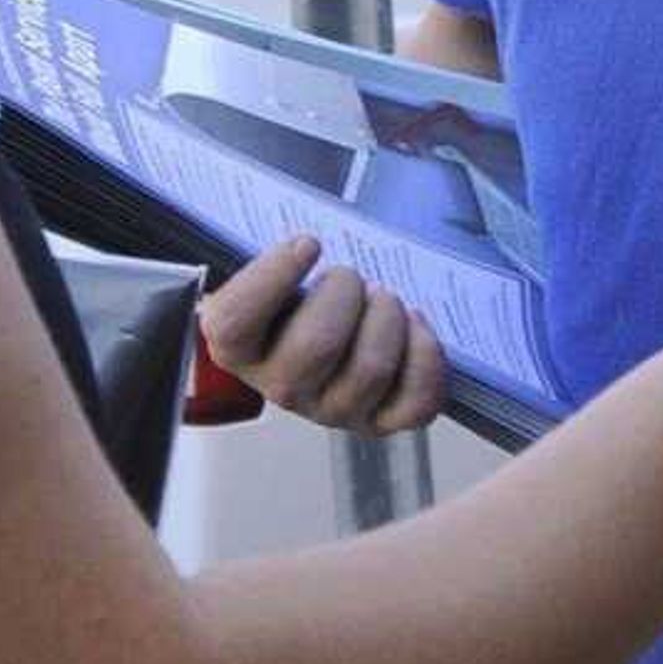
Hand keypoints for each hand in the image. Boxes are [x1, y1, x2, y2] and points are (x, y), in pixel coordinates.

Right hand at [198, 234, 449, 436]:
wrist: (313, 329)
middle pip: (317, 345)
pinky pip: (415, 403)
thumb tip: (308, 241)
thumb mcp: (268, 269)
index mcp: (238, 347)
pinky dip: (425, 356)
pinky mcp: (379, 421)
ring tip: (382, 301)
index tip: (307, 244)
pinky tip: (414, 327)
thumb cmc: (291, 298)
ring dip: (388, 319)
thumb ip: (277, 254)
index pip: (237, 321)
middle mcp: (281, 387)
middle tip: (350, 278)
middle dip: (346, 292)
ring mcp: (332, 410)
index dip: (276, 275)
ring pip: (370, 370)